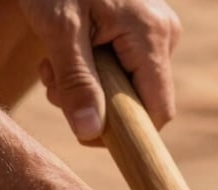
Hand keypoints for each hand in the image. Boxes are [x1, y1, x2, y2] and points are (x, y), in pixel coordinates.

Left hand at [19, 0, 180, 140]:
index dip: (125, 133)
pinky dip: (94, 71)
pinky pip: (125, 69)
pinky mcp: (141, 29)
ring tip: (54, 64)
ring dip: (88, 89)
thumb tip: (90, 134)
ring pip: (129, 88)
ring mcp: (156, 30)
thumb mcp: (58, 29)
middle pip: (140, 102)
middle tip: (54, 86)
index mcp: (151, 35)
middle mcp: (164, 33)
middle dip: (97, 106)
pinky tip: (69, 51)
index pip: (157, 112)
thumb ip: (76, 83)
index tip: (85, 131)